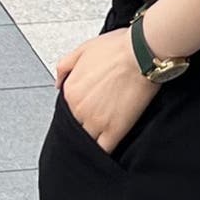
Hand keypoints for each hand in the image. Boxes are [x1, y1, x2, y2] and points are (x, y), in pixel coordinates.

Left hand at [56, 27, 159, 153]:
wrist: (142, 52)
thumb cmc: (120, 47)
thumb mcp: (83, 48)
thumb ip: (65, 67)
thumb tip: (57, 83)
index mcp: (70, 90)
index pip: (67, 110)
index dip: (79, 111)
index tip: (88, 110)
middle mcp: (78, 108)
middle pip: (76, 127)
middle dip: (84, 126)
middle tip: (97, 122)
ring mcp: (95, 121)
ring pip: (87, 141)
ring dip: (92, 141)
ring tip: (103, 135)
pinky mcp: (114, 130)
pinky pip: (104, 150)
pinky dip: (104, 153)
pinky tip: (109, 149)